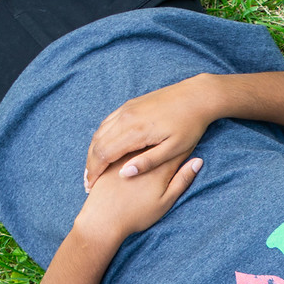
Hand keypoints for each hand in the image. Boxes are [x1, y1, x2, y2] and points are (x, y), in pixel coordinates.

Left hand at [72, 154, 202, 248]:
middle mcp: (142, 156)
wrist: (103, 219)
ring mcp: (125, 155)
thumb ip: (182, 180)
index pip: (177, 148)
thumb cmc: (137, 214)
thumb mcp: (165, 201)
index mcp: (159, 166)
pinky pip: (124, 146)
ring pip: (140, 141)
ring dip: (148, 142)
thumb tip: (198, 162)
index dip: (184, 145)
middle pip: (158, 142)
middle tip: (171, 144)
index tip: (186, 143)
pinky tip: (132, 155)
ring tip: (151, 148)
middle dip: (165, 141)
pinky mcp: (111, 158)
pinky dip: (131, 147)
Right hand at [83, 74, 218, 191]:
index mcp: (135, 131)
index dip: (95, 172)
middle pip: (98, 144)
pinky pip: (107, 123)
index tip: (90, 187)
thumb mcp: (173, 149)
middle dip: (90, 165)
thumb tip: (125, 174)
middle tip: (88, 183)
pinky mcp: (129, 105)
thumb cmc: (189, 126)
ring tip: (92, 170)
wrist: (196, 96)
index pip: (105, 154)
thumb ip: (148, 162)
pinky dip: (100, 138)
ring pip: (99, 132)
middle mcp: (126, 117)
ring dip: (93, 152)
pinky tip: (102, 150)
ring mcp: (126, 109)